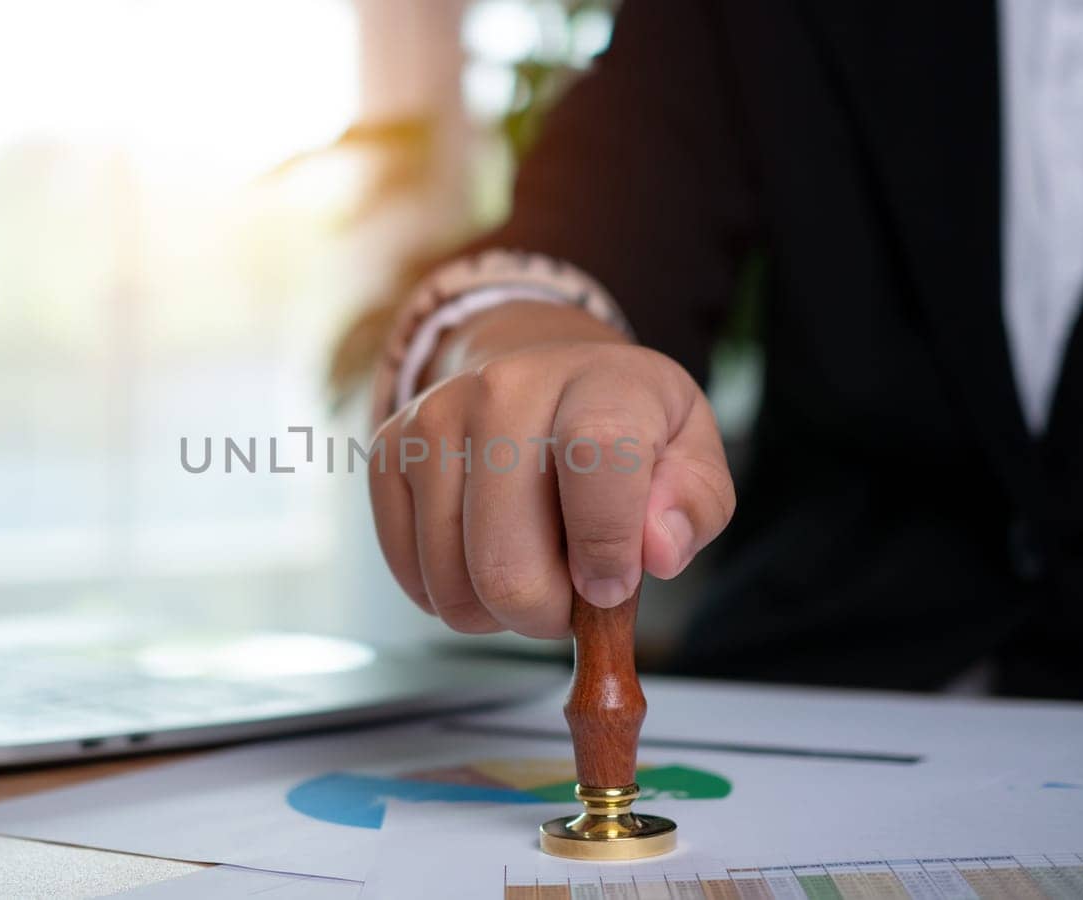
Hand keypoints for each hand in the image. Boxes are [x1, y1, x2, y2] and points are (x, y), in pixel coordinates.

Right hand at [368, 302, 734, 638]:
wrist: (539, 377)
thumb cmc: (623, 429)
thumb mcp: (691, 454)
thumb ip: (694, 505)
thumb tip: (656, 551)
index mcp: (599, 381)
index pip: (596, 460)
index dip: (606, 545)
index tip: (613, 587)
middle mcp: (503, 388)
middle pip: (506, 562)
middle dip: (548, 613)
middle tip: (572, 597)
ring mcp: (433, 419)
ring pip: (454, 585)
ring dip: (499, 612)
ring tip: (531, 568)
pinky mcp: (388, 455)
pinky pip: (412, 578)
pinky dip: (452, 596)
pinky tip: (484, 558)